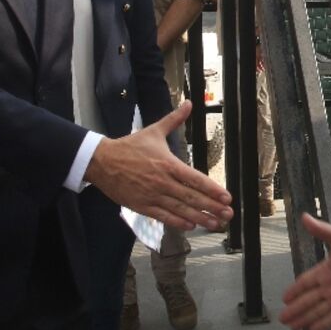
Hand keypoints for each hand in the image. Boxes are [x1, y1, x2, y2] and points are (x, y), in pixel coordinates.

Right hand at [86, 101, 232, 230]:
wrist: (102, 161)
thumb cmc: (129, 146)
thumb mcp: (154, 131)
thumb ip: (174, 119)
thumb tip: (189, 103)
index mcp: (168, 164)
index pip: (195, 179)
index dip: (212, 189)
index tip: (227, 197)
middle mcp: (163, 181)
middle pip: (192, 197)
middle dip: (212, 207)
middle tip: (228, 215)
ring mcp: (152, 195)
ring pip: (180, 210)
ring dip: (199, 218)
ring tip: (215, 224)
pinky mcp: (142, 206)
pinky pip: (163, 216)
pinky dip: (177, 222)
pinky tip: (190, 226)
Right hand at [279, 213, 330, 329]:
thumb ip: (323, 231)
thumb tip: (305, 217)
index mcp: (326, 270)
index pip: (305, 282)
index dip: (294, 290)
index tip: (284, 298)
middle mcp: (330, 286)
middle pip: (308, 300)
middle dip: (295, 309)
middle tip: (282, 318)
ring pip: (318, 311)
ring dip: (305, 319)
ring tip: (292, 327)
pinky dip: (323, 325)